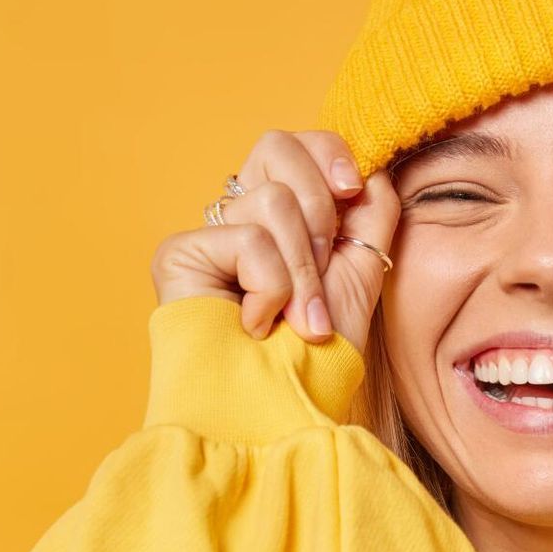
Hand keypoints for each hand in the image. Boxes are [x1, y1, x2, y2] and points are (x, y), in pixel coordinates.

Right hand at [149, 129, 397, 355]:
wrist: (284, 407)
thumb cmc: (319, 355)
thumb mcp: (363, 273)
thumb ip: (372, 213)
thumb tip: (372, 167)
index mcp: (282, 216)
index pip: (298, 144)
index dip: (328, 153)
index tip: (352, 189)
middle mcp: (240, 216)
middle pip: (276, 145)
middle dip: (319, 212)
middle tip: (322, 270)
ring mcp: (208, 234)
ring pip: (273, 200)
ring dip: (301, 270)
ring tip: (295, 318)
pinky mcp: (180, 253)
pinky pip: (248, 239)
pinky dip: (270, 289)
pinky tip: (256, 325)